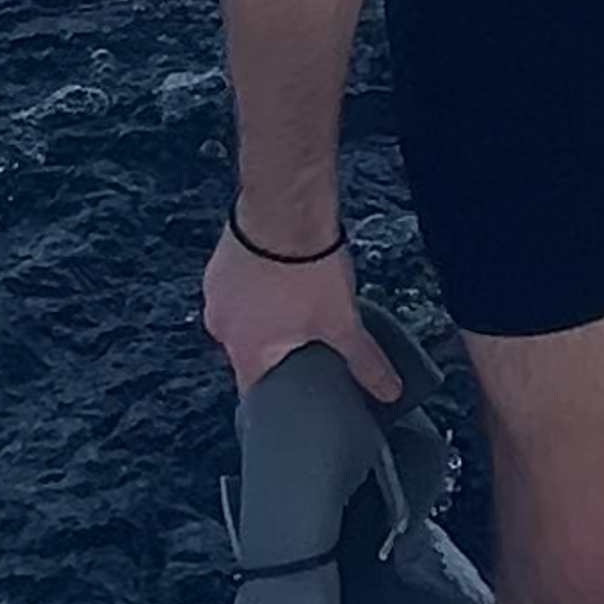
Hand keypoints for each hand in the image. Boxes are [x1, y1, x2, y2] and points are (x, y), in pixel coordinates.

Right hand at [200, 226, 403, 403]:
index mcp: (245, 349)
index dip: (279, 395)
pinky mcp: (218, 262)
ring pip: (242, 317)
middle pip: (249, 351)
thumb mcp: (342, 321)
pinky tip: (282, 276)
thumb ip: (363, 361)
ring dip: (265, 315)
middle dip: (276, 348)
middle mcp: (220, 325)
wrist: (286, 208)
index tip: (298, 392)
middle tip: (307, 341)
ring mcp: (215, 291)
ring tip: (297, 302)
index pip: (255, 392)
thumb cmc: (307, 268)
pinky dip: (256, 288)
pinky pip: (236, 288)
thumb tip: (388, 390)